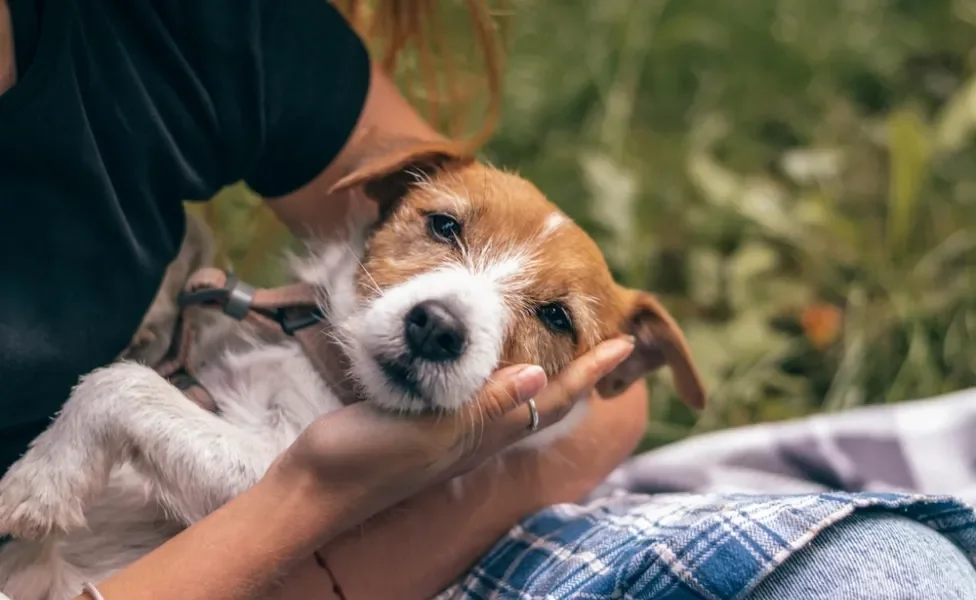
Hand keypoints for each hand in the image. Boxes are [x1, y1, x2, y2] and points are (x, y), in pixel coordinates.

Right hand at [270, 335, 636, 530]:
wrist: (312, 492)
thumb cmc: (365, 462)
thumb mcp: (427, 432)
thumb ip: (480, 407)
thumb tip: (537, 377)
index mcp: (482, 435)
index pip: (550, 400)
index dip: (589, 373)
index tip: (625, 344)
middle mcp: (476, 435)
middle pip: (542, 401)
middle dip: (578, 374)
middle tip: (604, 342)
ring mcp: (451, 433)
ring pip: (512, 400)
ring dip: (544, 373)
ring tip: (562, 345)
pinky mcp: (423, 427)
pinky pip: (477, 398)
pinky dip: (497, 375)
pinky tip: (488, 362)